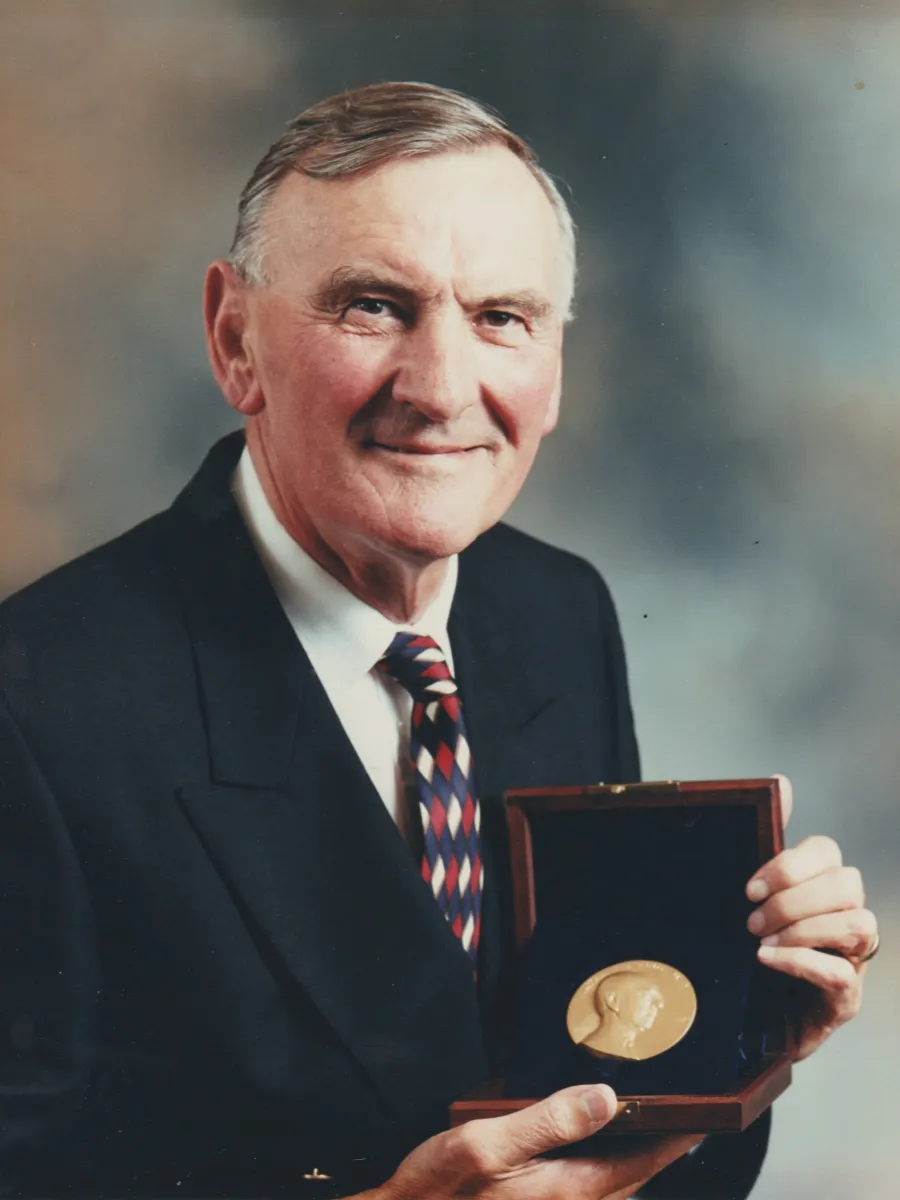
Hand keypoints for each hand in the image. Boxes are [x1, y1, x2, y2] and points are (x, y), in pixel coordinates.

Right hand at [362, 1084, 699, 1199]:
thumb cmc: (435, 1191)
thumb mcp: (485, 1143)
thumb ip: (548, 1120)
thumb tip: (606, 1098)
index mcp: (566, 1191)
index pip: (638, 1164)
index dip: (670, 1139)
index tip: (699, 1119)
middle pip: (629, 1181)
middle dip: (654, 1152)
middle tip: (675, 1120)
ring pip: (608, 1192)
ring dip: (627, 1164)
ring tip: (638, 1132)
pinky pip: (582, 1196)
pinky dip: (598, 1174)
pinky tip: (585, 1154)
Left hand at [745, 775, 876, 1061]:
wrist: (745, 1017)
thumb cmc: (753, 947)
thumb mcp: (752, 894)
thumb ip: (767, 842)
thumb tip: (781, 781)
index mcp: (822, 886)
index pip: (828, 852)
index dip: (790, 864)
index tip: (748, 887)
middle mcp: (845, 916)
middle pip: (847, 884)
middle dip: (794, 898)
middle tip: (752, 918)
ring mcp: (851, 958)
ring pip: (858, 922)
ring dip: (804, 928)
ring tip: (762, 941)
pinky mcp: (845, 999)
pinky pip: (842, 973)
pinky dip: (802, 961)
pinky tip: (768, 960)